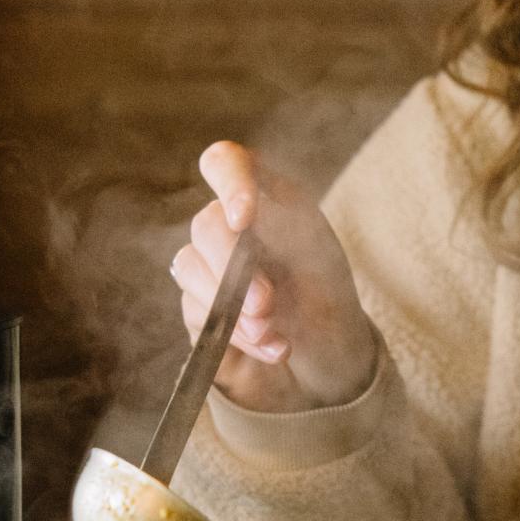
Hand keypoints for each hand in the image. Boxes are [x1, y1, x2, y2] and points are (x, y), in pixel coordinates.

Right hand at [172, 141, 379, 413]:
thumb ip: (282, 225)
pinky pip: (197, 312)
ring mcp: (208, 268)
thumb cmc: (327, 295)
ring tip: (272, 332)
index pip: (225, 163)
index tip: (244, 218)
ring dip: (233, 306)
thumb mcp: (318, 252)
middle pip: (206, 224)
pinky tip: (272, 349)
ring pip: (189, 266)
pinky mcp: (197, 308)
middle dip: (234, 268)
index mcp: (261, 199)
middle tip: (266, 304)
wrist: (330, 357)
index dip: (229, 181)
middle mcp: (228, 228)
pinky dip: (237, 336)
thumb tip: (235, 223)